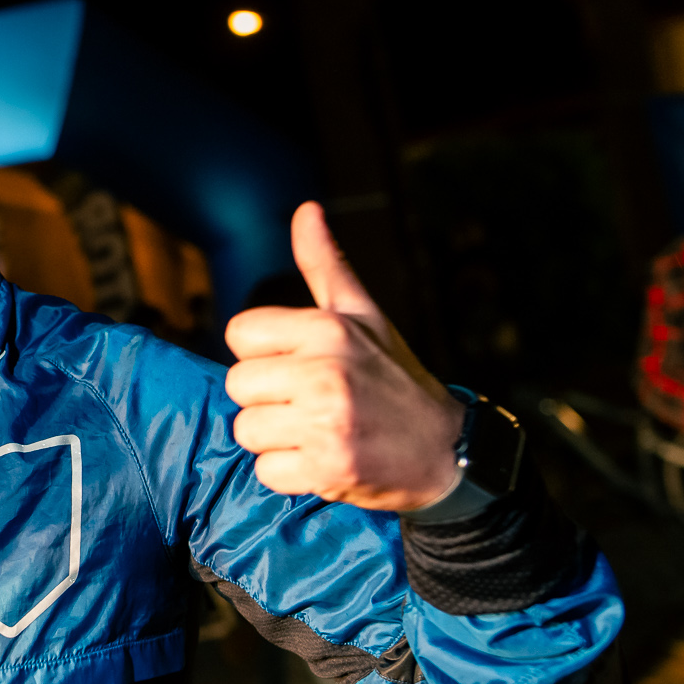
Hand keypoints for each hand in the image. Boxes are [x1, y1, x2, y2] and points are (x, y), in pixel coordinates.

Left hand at [223, 202, 464, 510]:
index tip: (298, 366)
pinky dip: (289, 474)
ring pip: (247, 430)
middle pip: (238, 385)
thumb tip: (306, 208)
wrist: (446, 451)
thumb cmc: (394, 379)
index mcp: (328, 329)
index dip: (264, 354)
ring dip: (276, 439)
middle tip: (309, 404)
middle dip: (266, 400)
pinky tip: (323, 460)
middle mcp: (326, 371)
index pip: (240, 333)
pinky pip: (266, 471)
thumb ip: (326, 265)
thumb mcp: (363, 317)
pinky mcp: (328, 468)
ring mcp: (327, 422)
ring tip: (317, 432)